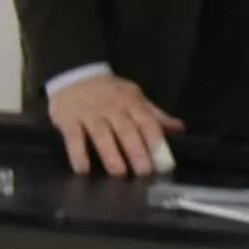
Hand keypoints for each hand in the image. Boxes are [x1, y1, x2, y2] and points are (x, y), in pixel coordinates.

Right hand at [49, 74, 182, 176]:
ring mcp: (89, 113)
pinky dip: (78, 153)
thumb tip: (179, 128)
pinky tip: (83, 169)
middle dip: (136, 151)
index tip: (164, 161)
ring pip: (102, 134)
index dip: (155, 140)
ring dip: (111, 154)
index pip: (146, 121)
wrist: (74, 74)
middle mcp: (112, 107)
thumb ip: (154, 115)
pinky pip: (74, 137)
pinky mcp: (68, 119)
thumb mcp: (134, 97)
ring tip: (119, 173)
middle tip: (144, 172)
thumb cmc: (109, 91)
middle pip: (126, 130)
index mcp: (131, 102)